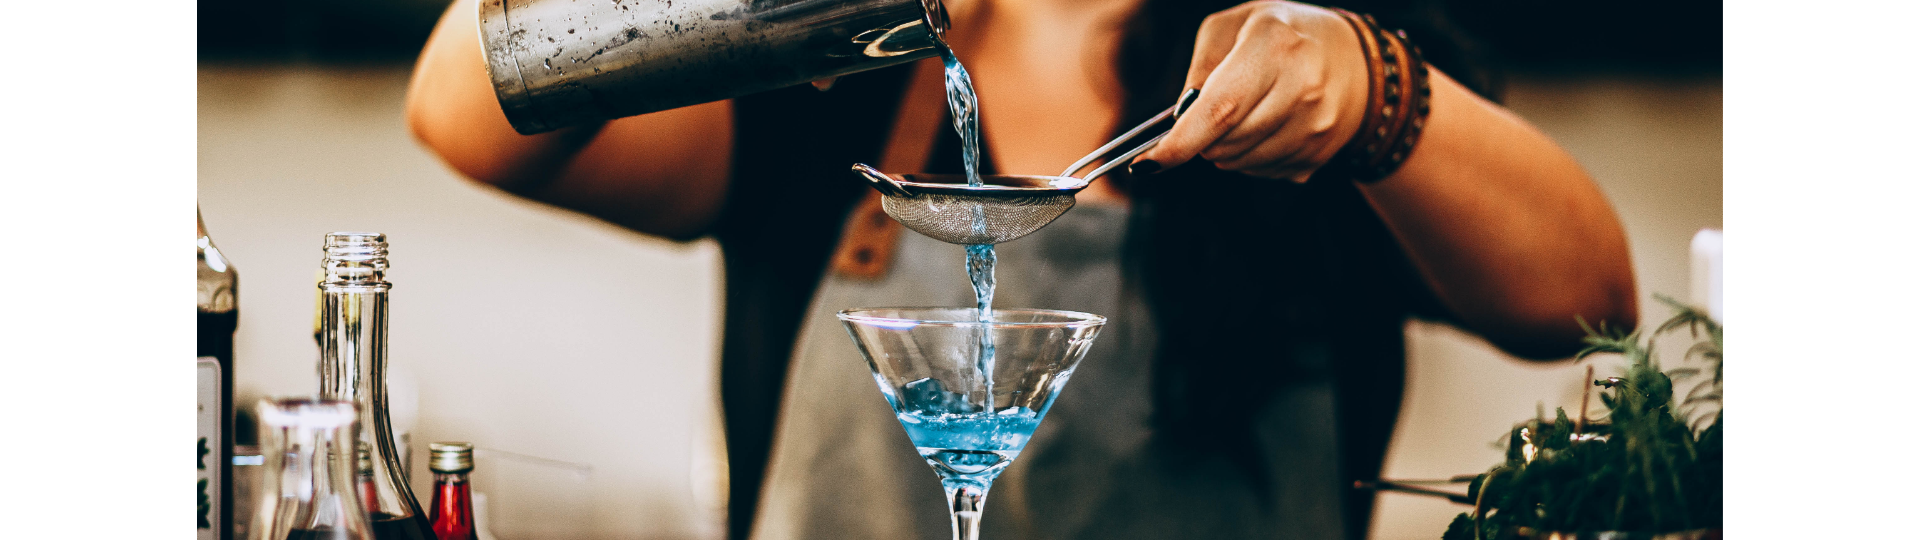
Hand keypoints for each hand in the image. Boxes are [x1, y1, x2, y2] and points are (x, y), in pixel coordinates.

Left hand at [1130, 1, 1367, 182]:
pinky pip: (1263, 172)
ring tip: (1246, 114)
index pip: (1221, 108)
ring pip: (1241, 163)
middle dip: (1202, 138)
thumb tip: (1182, 118)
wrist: (1354, 58)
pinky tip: (1268, 127)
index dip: (1181, 142)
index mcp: (1274, 45)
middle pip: (1226, 142)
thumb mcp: (1234, 26)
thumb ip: (1200, 66)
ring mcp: (1316, 125)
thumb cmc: (1282, 35)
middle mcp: (1303, 86)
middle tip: (1213, 112)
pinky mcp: (1321, 154)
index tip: (1148, 162)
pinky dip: (1251, 157)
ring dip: (1226, 149)